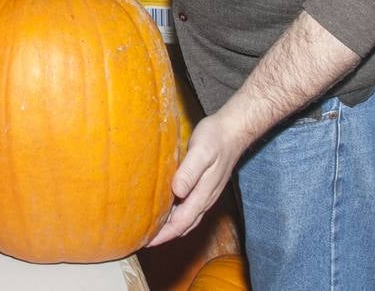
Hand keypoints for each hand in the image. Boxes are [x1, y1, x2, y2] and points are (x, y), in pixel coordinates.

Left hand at [147, 112, 248, 245]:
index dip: (164, 235)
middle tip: (142, 240)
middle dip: (164, 236)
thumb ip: (189, 172)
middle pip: (183, 226)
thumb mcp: (201, 152)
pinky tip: (163, 210)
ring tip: (150, 230)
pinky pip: (188, 209)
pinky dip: (175, 215)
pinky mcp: (203, 188)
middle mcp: (204, 199)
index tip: (146, 242)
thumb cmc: (215, 139)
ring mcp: (204, 195)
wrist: (233, 132)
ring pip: (186, 219)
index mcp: (202, 195)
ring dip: (169, 227)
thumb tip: (177, 192)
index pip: (181, 223)